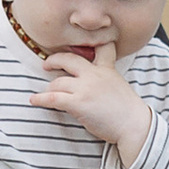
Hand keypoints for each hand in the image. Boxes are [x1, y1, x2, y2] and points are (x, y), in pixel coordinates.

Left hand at [34, 48, 151, 159]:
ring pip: (57, 82)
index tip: (77, 44)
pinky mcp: (78, 103)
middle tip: (47, 65)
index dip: (90, 42)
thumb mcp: (119, 86)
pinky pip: (52, 98)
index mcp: (107, 69)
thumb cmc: (128, 112)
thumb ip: (105, 80)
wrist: (134, 125)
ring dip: (49, 89)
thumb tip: (88, 85)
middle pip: (68, 59)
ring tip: (45, 94)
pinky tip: (34, 101)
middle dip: (54, 61)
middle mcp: (94, 74)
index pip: (101, 47)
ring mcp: (86, 88)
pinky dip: (40, 99)